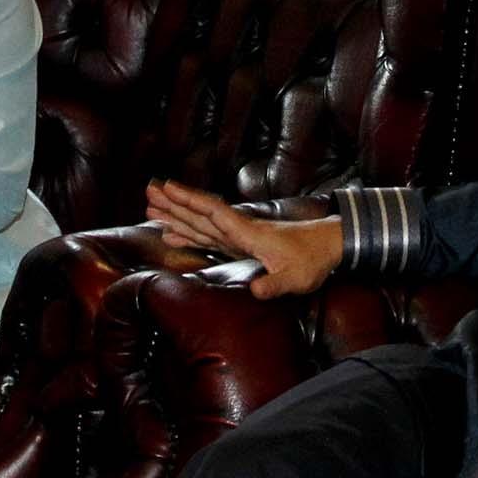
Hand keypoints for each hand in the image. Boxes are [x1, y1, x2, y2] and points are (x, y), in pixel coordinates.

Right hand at [144, 179, 343, 299]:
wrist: (329, 246)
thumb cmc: (312, 260)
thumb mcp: (295, 277)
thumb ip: (274, 283)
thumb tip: (254, 290)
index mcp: (248, 233)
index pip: (213, 212)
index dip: (189, 200)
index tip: (166, 188)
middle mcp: (239, 230)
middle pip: (201, 214)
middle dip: (175, 203)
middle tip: (149, 191)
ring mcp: (239, 236)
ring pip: (201, 223)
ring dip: (177, 216)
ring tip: (152, 210)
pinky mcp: (241, 244)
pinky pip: (208, 237)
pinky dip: (188, 234)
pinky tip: (173, 236)